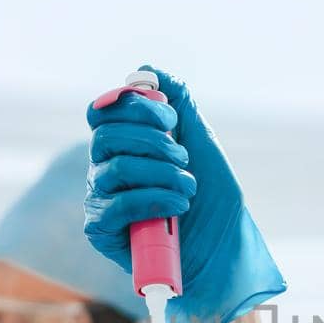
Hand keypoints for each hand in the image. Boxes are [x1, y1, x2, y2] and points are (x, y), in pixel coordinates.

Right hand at [84, 65, 285, 322]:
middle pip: (105, 135)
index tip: (172, 121)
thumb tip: (147, 70)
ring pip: (115, 167)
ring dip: (163, 174)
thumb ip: (178, 103)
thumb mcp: (203, 143)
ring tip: (189, 189)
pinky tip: (178, 207)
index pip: (104, 111)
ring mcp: (100, 199)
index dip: (134, 107)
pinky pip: (116, 205)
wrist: (223, 252)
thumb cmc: (213, 201)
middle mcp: (105, 168)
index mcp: (124, 144)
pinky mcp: (100, 230)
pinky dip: (154, 200)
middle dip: (153, 140)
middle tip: (184, 158)